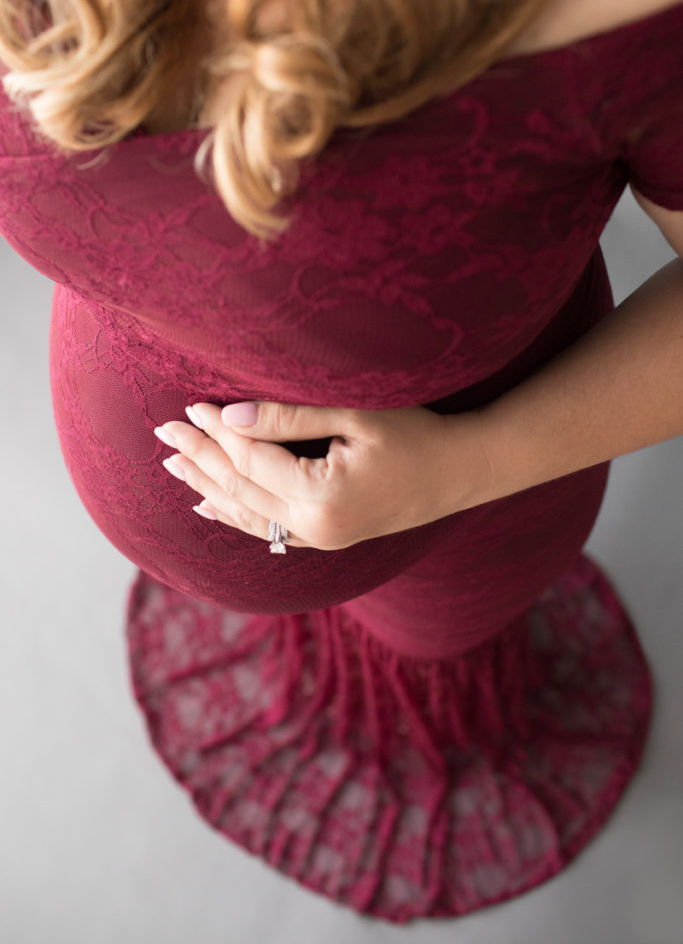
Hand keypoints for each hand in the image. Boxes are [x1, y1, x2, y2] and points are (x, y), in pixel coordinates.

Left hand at [154, 400, 490, 550]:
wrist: (463, 471)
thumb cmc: (418, 434)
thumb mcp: (356, 416)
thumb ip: (289, 418)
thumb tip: (228, 416)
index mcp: (323, 497)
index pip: (252, 459)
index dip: (217, 432)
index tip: (189, 405)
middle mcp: (316, 527)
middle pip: (241, 489)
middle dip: (200, 459)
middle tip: (163, 433)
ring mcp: (322, 538)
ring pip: (248, 513)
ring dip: (208, 487)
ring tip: (173, 466)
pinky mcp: (328, 537)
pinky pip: (268, 529)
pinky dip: (235, 514)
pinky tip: (209, 505)